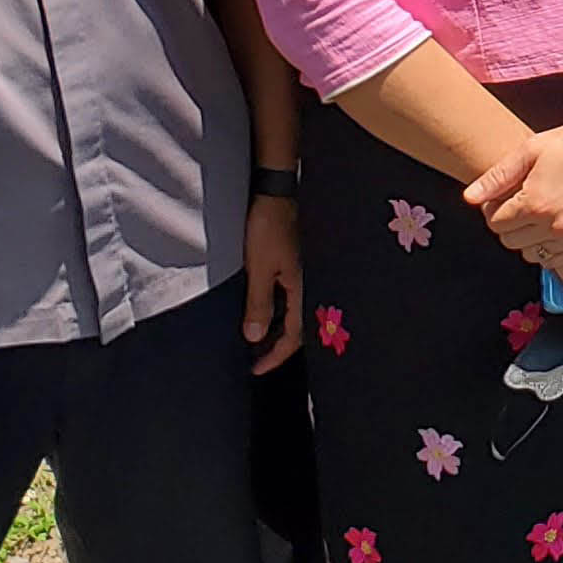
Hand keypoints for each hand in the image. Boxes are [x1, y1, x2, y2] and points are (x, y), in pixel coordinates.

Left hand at [241, 194, 302, 372]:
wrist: (277, 193)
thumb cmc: (268, 227)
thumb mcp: (259, 268)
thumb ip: (259, 304)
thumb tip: (255, 338)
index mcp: (303, 290)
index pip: (293, 337)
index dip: (274, 356)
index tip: (256, 369)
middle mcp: (308, 285)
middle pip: (298, 329)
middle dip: (277, 347)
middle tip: (256, 360)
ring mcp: (304, 275)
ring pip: (295, 314)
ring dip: (277, 330)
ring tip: (257, 340)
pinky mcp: (297, 265)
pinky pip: (290, 299)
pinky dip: (278, 312)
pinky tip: (265, 311)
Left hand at [462, 108, 562, 270]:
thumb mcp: (529, 151)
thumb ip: (496, 177)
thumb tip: (469, 197)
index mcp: (535, 202)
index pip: (495, 223)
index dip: (494, 209)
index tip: (502, 199)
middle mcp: (554, 224)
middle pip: (510, 240)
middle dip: (509, 224)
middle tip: (519, 205)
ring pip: (531, 252)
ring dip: (528, 237)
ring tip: (539, 213)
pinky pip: (555, 258)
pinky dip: (549, 246)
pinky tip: (554, 224)